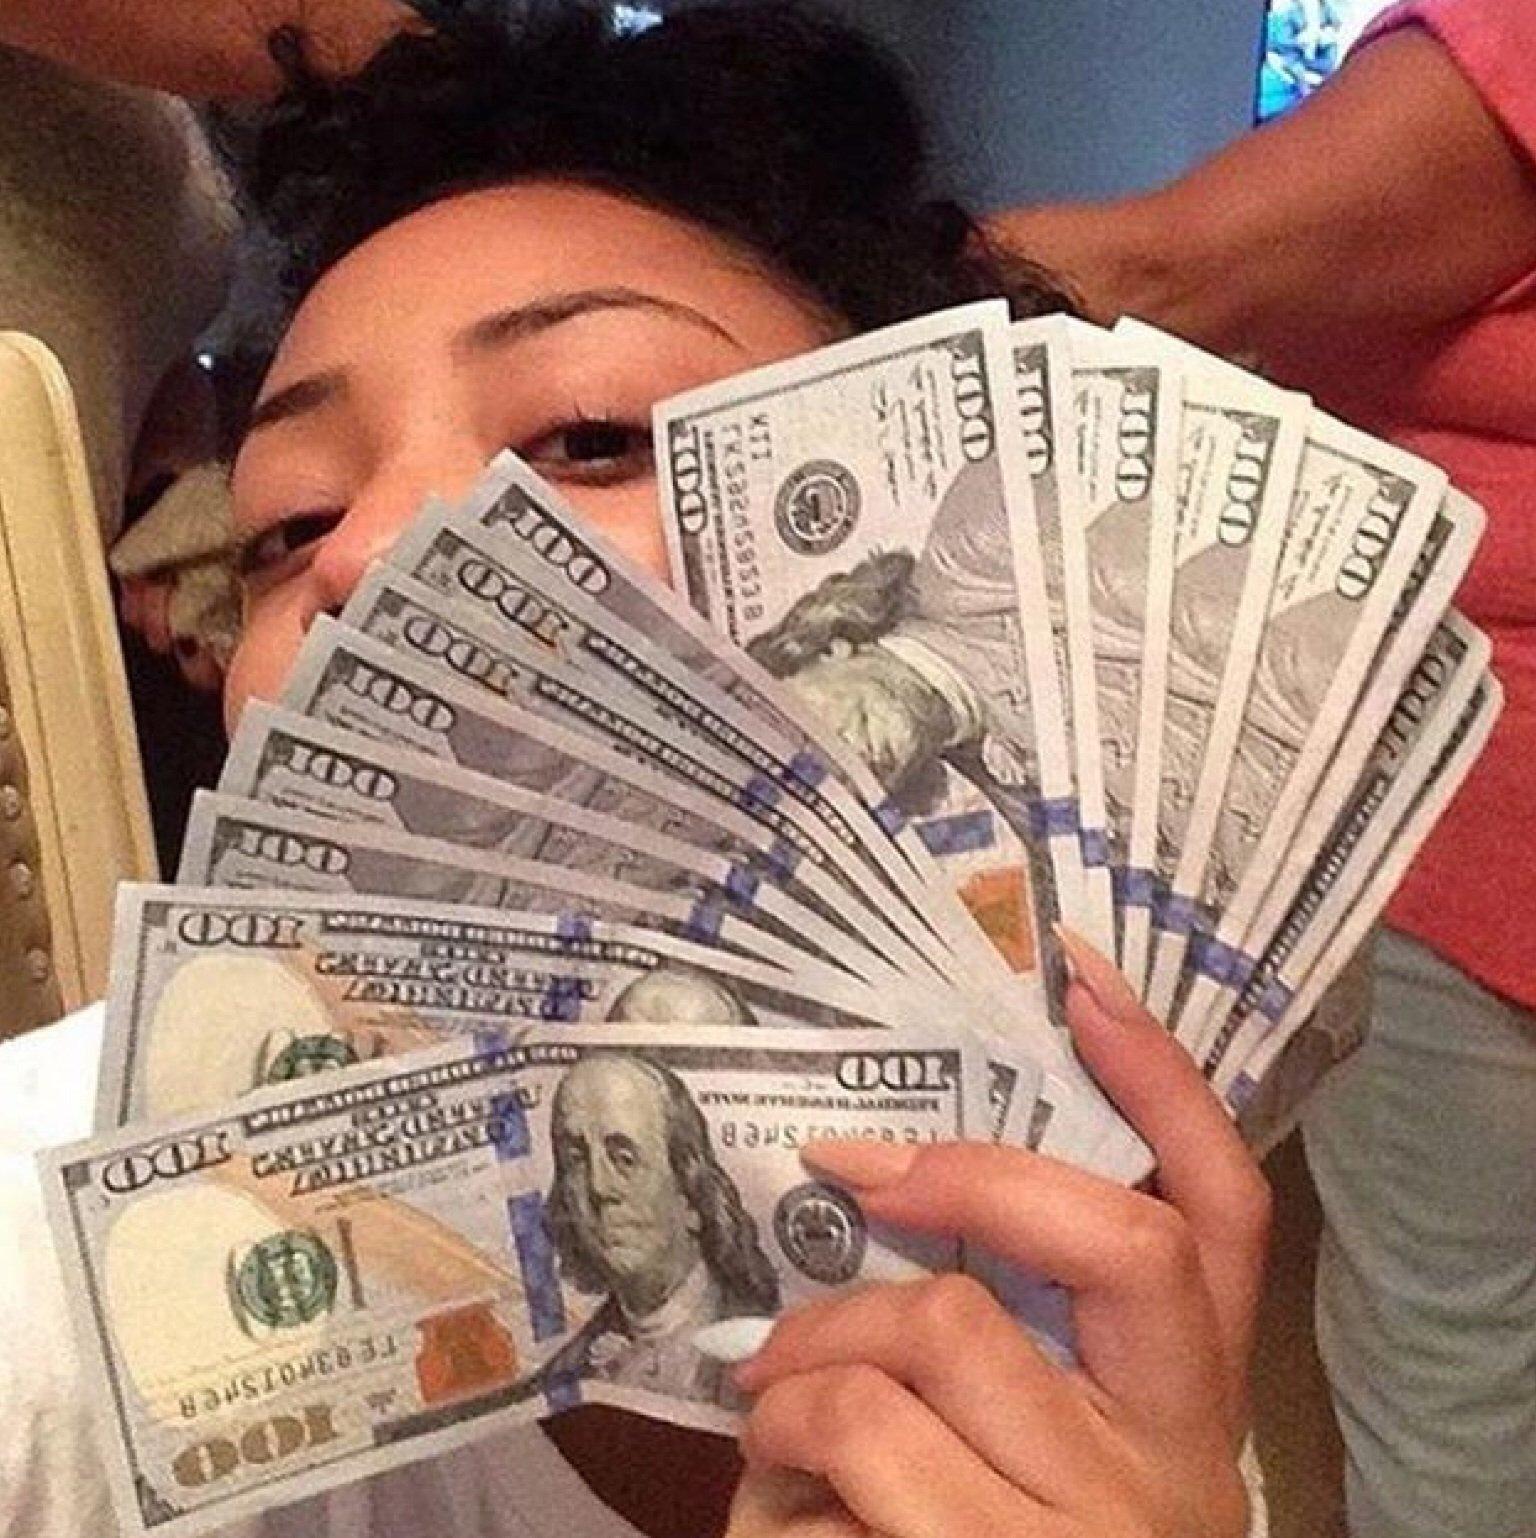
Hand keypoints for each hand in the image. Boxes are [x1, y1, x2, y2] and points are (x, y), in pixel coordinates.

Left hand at [726, 928, 1270, 1537]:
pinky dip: (780, 1457)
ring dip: (810, 1358)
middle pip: (1112, 1241)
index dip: (1167, 1085)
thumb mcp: (1014, 1440)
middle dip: (960, 1183)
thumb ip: (1000, 1329)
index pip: (1225, 1215)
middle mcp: (1170, 1470)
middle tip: (845, 1168)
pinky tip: (776, 1499)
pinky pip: (852, 1452)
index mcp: (1184, 1410)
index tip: (1081, 976)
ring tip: (770, 1403)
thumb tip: (883, 1175)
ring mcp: (1087, 1537)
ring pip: (931, 1339)